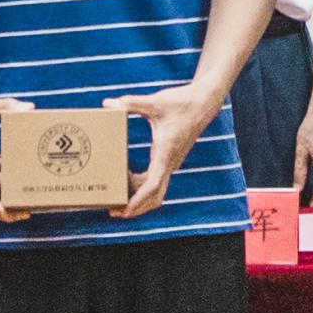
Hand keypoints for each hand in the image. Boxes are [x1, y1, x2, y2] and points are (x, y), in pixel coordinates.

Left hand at [120, 80, 222, 215]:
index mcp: (165, 153)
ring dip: (139, 197)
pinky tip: (128, 175)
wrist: (204, 101)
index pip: (152, 186)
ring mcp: (172, 162)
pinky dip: (143, 184)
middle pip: (155, 196)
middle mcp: (170, 162)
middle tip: (113, 211)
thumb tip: (108, 103)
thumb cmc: (181, 102)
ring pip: (157, 190)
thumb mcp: (154, 102)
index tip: (124, 210)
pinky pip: (157, 179)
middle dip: (136, 207)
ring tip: (118, 195)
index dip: (137, 201)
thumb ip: (130, 103)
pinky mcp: (171, 158)